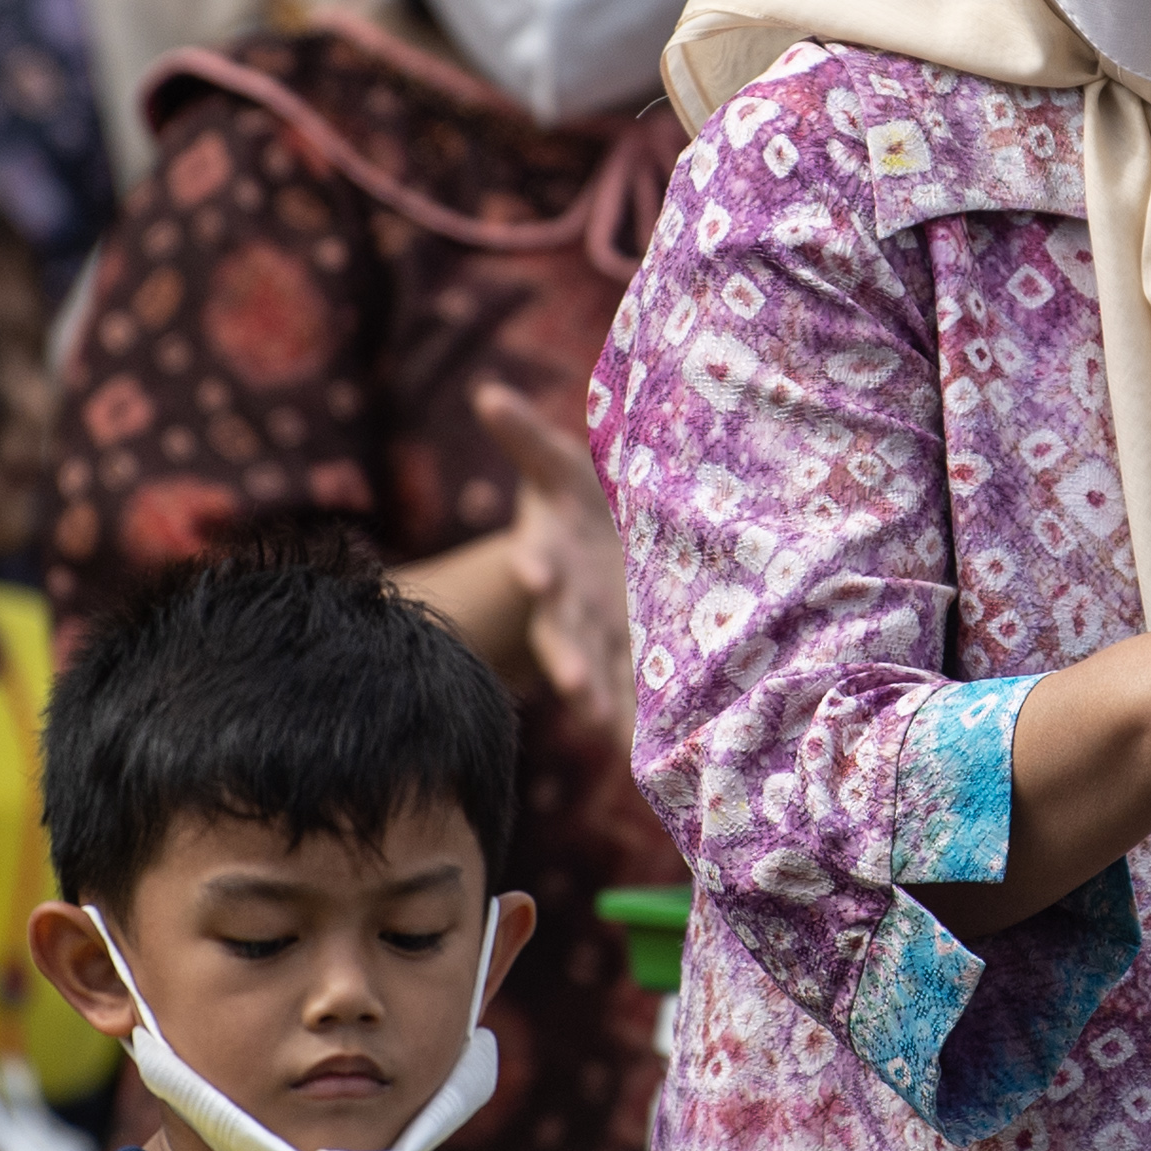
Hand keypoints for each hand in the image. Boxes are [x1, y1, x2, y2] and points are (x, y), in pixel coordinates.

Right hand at [475, 381, 632, 745]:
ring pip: (600, 679)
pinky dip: (644, 728)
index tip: (532, 573)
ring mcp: (601, 642)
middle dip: (569, 664)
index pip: (536, 566)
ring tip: (616, 738)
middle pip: (564, 639)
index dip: (533, 569)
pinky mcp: (634, 662)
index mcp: (551, 559)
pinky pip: (639, 698)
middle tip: (576, 693)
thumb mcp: (559, 465)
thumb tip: (487, 393)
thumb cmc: (580, 501)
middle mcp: (569, 610)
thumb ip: (526, 437)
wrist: (604, 549)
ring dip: (606, 708)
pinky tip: (663, 757)